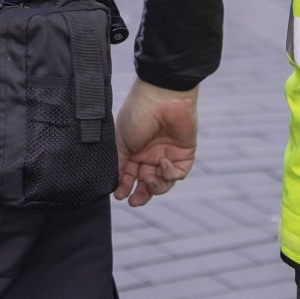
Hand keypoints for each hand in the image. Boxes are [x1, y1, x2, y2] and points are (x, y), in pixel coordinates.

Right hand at [114, 79, 197, 206]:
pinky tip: (163, 162)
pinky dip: (170, 173)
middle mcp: (150, 154)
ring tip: (149, 180)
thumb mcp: (120, 141)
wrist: (161, 97)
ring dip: (156, 186)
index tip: (119, 195)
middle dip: (141, 194)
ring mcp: (167, 154)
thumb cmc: (137, 114)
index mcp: (133, 151)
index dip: (125, 187)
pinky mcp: (184, 153)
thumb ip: (119, 164)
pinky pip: (178, 173)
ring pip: (163, 182)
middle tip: (135, 201)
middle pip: (147, 183)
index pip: (129, 176)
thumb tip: (114, 183)